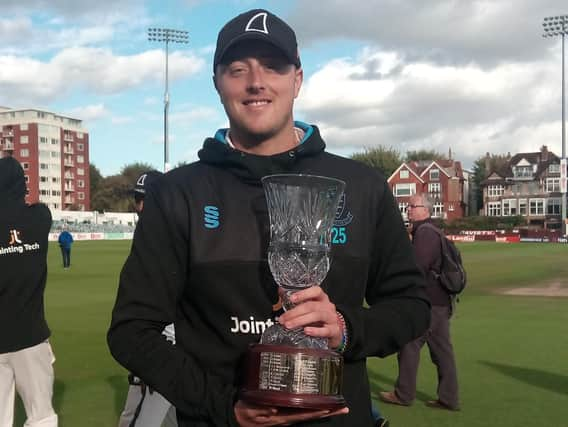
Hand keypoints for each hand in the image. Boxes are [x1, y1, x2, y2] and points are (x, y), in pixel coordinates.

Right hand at [234, 400, 348, 425]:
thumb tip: (274, 406)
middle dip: (328, 412)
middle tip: (344, 407)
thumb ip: (260, 408)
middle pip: (311, 414)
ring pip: (309, 413)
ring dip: (323, 409)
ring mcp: (287, 416)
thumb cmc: (244, 412)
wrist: (238, 417)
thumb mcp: (249, 410)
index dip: (319, 411)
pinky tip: (319, 401)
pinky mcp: (285, 412)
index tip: (333, 408)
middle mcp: (288, 417)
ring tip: (338, 405)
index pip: (304, 414)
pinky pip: (302, 410)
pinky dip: (313, 406)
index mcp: (282, 417)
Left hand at [277, 287, 342, 348]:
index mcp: (322, 298)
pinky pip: (326, 330)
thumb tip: (280, 291)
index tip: (291, 298)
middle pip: (311, 306)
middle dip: (295, 312)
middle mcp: (327, 306)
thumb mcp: (311, 307)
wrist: (336, 331)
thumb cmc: (320, 318)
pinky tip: (306, 331)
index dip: (303, 294)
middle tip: (283, 318)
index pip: (316, 291)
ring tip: (289, 325)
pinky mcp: (334, 330)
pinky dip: (315, 331)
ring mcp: (332, 318)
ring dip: (300, 320)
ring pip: (317, 316)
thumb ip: (298, 301)